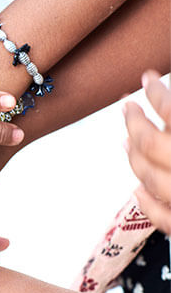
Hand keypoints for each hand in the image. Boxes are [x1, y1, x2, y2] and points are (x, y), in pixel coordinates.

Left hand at [125, 70, 170, 233]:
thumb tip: (164, 101)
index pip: (170, 110)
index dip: (156, 92)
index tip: (147, 78)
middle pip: (150, 141)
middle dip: (135, 122)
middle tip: (127, 106)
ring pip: (148, 175)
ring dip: (133, 155)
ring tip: (126, 139)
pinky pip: (160, 214)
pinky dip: (146, 199)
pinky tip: (138, 187)